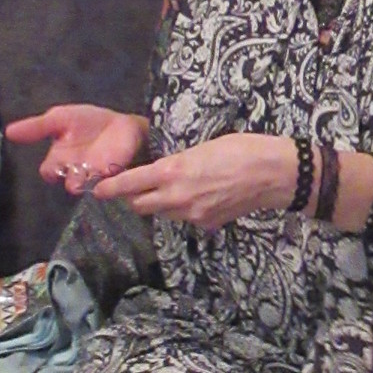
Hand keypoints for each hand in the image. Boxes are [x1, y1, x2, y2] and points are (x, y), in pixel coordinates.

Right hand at [7, 104, 149, 194]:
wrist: (120, 124)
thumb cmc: (87, 123)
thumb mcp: (59, 119)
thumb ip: (36, 127)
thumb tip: (7, 131)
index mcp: (60, 158)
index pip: (49, 171)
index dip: (51, 170)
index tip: (55, 166)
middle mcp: (76, 170)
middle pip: (70, 182)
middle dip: (73, 180)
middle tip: (76, 174)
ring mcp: (96, 174)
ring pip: (89, 185)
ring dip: (91, 181)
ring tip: (94, 173)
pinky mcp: (116, 172)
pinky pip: (111, 181)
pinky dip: (110, 176)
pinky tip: (110, 169)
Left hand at [95, 134, 297, 230]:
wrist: (274, 174)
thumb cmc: (242, 149)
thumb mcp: (202, 147)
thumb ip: (179, 163)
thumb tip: (168, 171)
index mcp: (173, 171)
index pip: (131, 184)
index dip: (111, 188)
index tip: (98, 190)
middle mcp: (177, 197)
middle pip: (140, 205)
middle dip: (132, 198)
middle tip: (131, 188)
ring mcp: (193, 215)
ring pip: (162, 213)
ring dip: (158, 203)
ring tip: (169, 189)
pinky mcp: (207, 224)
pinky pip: (185, 218)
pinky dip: (183, 209)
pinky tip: (198, 196)